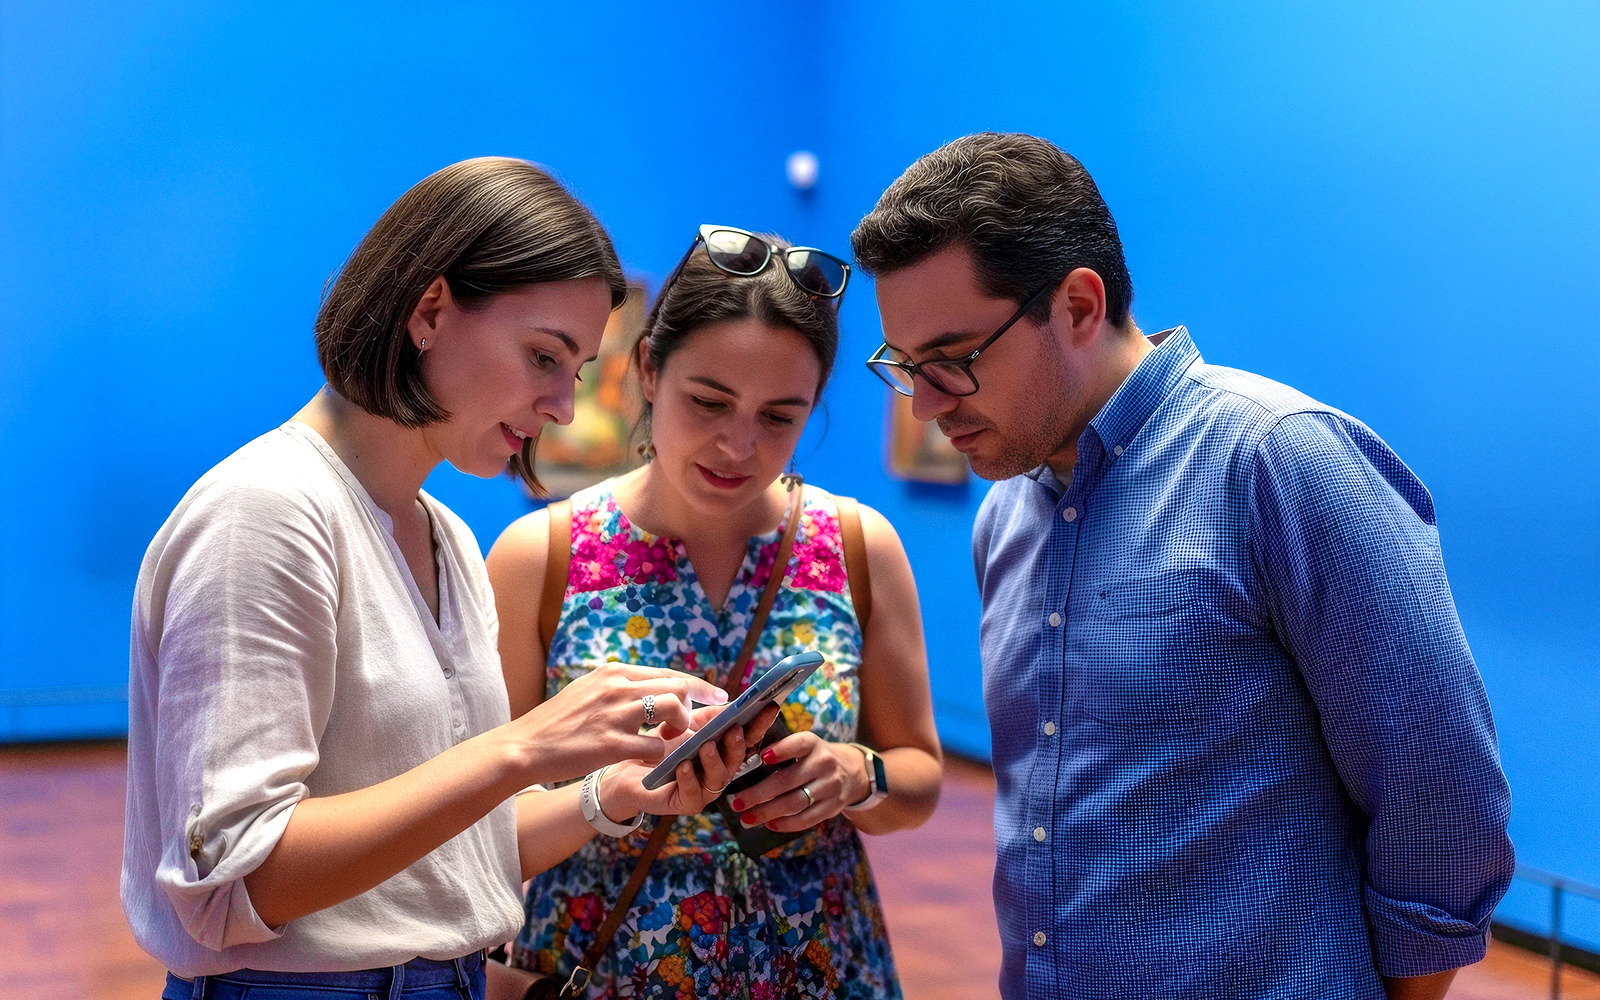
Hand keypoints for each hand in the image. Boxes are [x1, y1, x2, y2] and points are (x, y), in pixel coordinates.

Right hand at [505, 660, 728, 785]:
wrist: (525, 746)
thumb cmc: (557, 721)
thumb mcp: (588, 689)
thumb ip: (618, 685)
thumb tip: (650, 684)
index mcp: (613, 673)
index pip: (668, 673)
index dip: (698, 685)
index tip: (717, 694)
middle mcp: (616, 688)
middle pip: (677, 687)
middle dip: (699, 704)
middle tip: (705, 721)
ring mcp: (614, 715)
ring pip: (672, 709)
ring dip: (682, 726)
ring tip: (674, 738)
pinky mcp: (610, 744)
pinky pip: (655, 745)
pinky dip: (663, 753)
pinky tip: (656, 759)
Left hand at [601, 703, 782, 818]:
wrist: (629, 768)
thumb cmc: (662, 745)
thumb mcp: (687, 724)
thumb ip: (710, 716)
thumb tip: (733, 702)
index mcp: (724, 751)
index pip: (748, 737)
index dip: (760, 724)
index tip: (770, 706)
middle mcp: (719, 771)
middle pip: (738, 760)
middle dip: (739, 744)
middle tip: (735, 729)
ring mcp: (704, 789)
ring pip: (719, 779)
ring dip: (714, 761)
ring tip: (706, 746)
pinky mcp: (685, 804)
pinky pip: (692, 794)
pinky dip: (689, 779)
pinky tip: (683, 765)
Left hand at [724, 731, 869, 833]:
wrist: (852, 772)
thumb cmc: (815, 758)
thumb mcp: (805, 746)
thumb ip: (782, 751)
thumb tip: (745, 764)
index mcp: (813, 744)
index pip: (798, 744)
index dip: (781, 750)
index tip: (761, 757)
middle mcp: (824, 763)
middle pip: (787, 780)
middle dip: (758, 794)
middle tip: (736, 803)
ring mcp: (830, 786)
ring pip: (795, 802)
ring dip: (768, 813)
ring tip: (747, 819)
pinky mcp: (833, 806)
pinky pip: (807, 819)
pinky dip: (786, 824)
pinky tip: (769, 825)